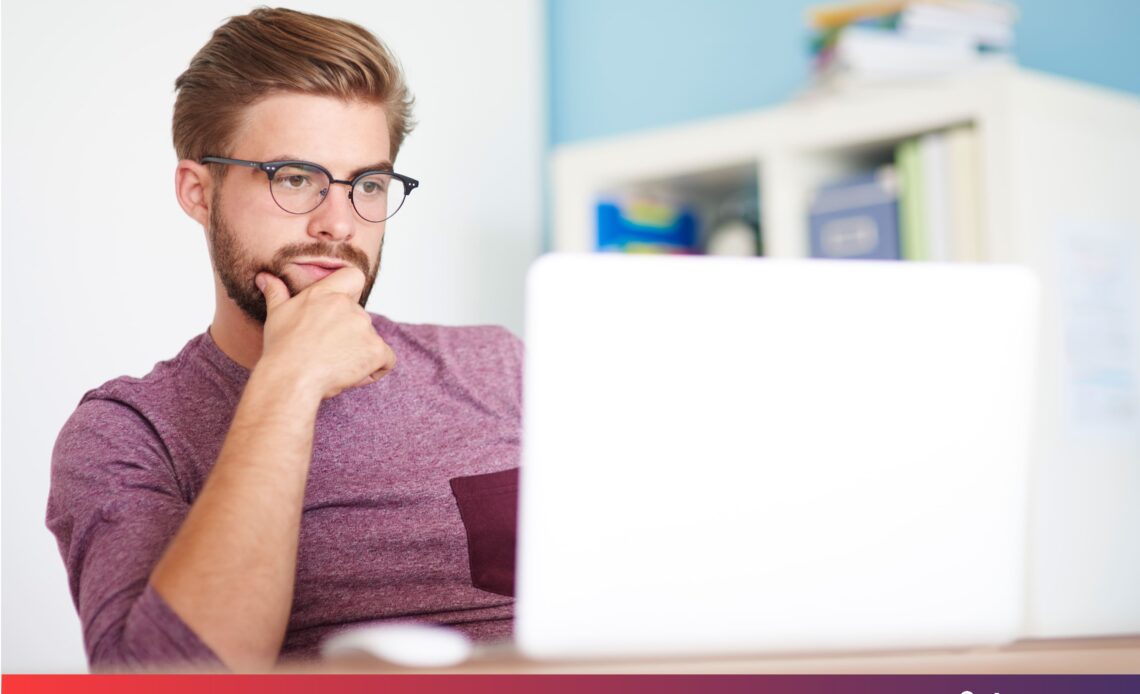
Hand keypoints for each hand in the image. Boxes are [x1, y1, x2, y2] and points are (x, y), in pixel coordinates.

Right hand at [255, 267, 395, 399]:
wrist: (290, 376)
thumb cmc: (281, 348)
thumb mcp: (276, 315)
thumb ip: (276, 292)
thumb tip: (264, 277)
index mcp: (326, 293)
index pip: (354, 277)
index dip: (353, 293)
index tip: (341, 313)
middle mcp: (349, 306)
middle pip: (360, 319)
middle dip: (348, 337)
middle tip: (325, 353)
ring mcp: (364, 327)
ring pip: (371, 341)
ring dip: (358, 355)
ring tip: (332, 366)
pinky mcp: (375, 350)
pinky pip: (386, 360)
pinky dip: (375, 369)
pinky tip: (352, 376)